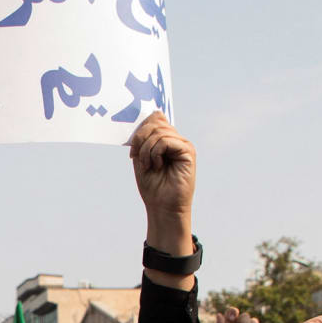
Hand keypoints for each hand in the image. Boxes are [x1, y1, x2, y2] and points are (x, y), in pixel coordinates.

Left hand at [127, 112, 196, 266]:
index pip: (155, 119)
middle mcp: (176, 141)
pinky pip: (166, 141)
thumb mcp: (142, 158)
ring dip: (146, 149)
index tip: (133, 152)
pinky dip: (155, 152)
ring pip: (159, 132)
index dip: (141, 130)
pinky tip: (157, 165)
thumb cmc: (153, 187)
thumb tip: (151, 115)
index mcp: (166, 141)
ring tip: (148, 166)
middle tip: (137, 158)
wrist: (163, 207)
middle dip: (140, 139)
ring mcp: (183, 145)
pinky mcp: (188, 152)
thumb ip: (145, 139)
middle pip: (156, 122)